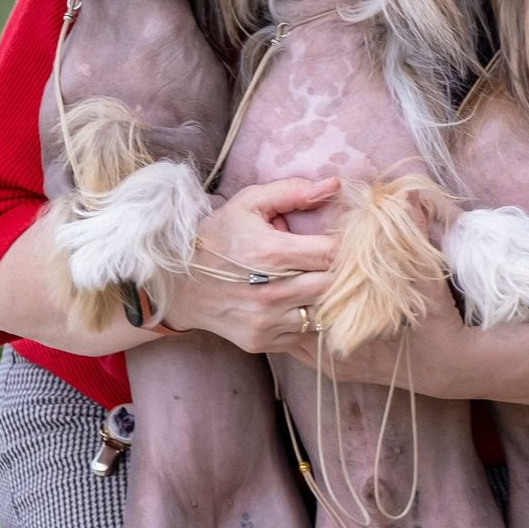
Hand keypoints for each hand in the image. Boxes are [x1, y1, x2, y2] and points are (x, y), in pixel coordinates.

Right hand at [157, 177, 340, 355]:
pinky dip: (311, 319)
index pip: (332, 254)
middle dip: (345, 273)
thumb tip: (334, 185)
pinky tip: (303, 302)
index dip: (348, 245)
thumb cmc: (217, 238)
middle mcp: (270, 293)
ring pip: (325, 314)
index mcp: (270, 254)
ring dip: (330, 299)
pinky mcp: (262, 341)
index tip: (349, 240)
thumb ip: (291, 191)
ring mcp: (266, 322)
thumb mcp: (247, 203)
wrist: (178, 285)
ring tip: (324, 281)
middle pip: (335, 287)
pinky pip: (305, 335)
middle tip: (347, 262)